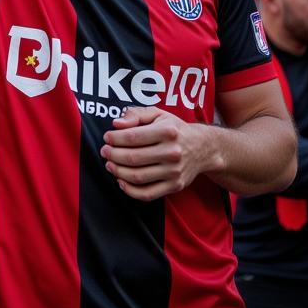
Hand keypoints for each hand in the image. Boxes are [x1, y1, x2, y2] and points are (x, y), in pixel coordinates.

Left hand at [101, 106, 221, 200]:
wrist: (203, 148)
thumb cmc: (174, 129)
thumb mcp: (158, 114)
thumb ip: (136, 114)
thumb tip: (117, 124)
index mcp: (167, 132)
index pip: (133, 137)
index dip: (115, 138)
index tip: (106, 138)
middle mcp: (172, 152)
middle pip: (133, 158)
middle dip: (113, 155)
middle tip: (104, 151)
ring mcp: (174, 172)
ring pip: (138, 176)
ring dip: (118, 172)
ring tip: (110, 164)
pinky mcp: (175, 186)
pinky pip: (148, 193)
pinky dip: (130, 190)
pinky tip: (121, 181)